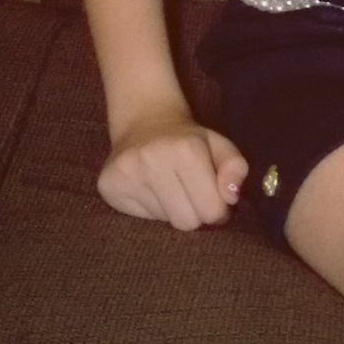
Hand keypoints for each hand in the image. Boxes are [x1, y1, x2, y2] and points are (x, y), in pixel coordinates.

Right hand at [98, 110, 248, 231]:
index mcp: (185, 150)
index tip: (212, 197)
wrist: (144, 120)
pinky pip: (139, 219)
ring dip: (172, 210)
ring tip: (169, 187)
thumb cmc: (188, 139)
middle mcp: (152, 160)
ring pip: (163, 222)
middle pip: (186, 222)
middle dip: (195, 212)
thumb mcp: (219, 145)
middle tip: (191, 193)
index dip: (217, 208)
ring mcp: (126, 174)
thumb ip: (235, 168)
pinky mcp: (107, 186)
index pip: (211, 210)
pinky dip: (150, 209)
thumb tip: (231, 197)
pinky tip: (148, 187)